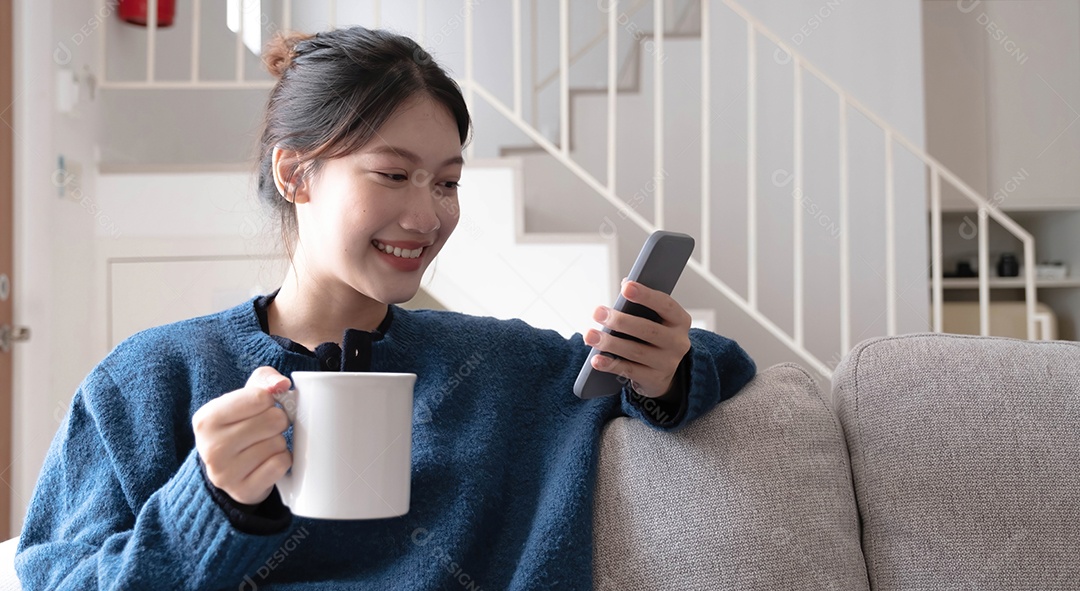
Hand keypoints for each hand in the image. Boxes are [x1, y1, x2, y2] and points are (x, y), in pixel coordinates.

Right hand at [192, 366, 292, 504]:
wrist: (229, 470)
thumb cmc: (240, 426)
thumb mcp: (246, 397)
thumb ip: (265, 379)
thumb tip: (281, 384)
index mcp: (206, 418)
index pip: (261, 397)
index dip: (270, 401)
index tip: (263, 408)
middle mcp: (211, 447)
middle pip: (273, 420)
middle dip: (278, 422)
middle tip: (266, 429)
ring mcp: (225, 473)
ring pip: (278, 444)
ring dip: (278, 443)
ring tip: (262, 446)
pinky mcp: (243, 491)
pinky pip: (281, 465)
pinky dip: (282, 462)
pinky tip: (267, 462)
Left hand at [584, 279, 691, 397]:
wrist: (663, 373)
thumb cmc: (653, 337)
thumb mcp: (653, 319)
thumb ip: (640, 303)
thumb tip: (626, 283)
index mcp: (680, 321)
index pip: (666, 305)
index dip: (646, 295)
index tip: (626, 287)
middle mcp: (678, 342)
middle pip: (648, 330)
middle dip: (620, 321)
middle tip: (598, 312)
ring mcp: (668, 363)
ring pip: (636, 351)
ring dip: (610, 343)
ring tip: (590, 335)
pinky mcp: (655, 380)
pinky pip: (629, 371)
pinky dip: (611, 364)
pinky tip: (596, 359)